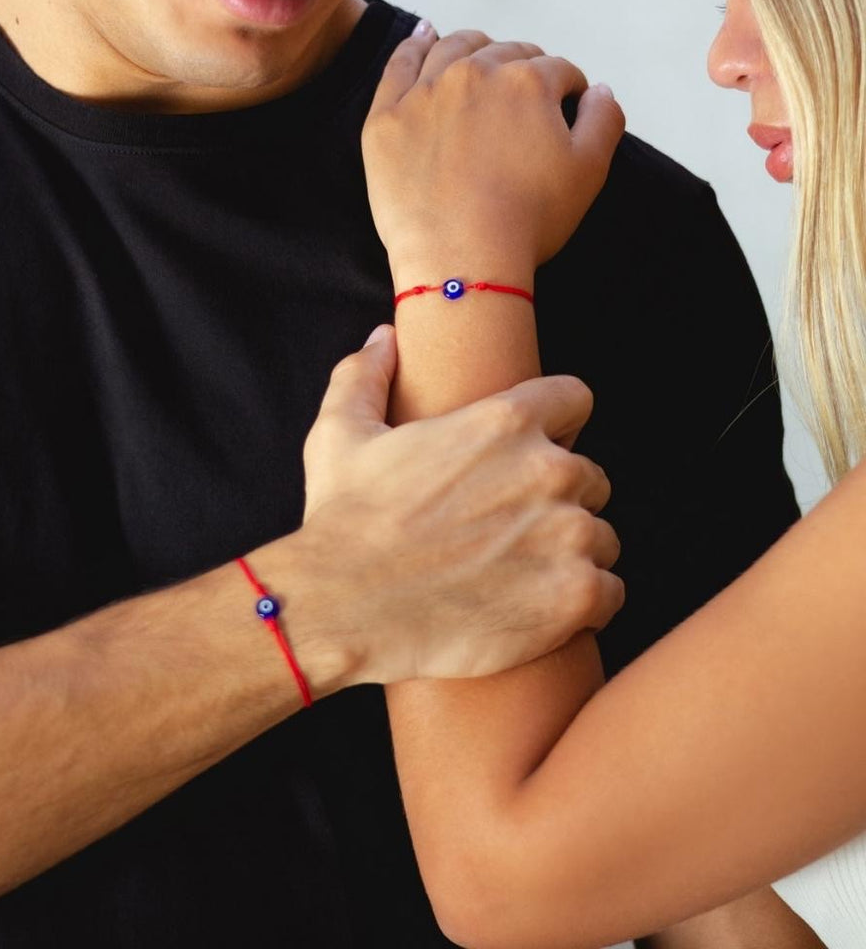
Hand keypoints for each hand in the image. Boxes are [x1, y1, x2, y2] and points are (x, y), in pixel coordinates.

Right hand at [295, 326, 623, 682]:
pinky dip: (583, 605)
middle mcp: (548, 470)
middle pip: (590, 477)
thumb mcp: (339, 434)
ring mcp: (568, 535)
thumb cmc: (343, 521)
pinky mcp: (575, 596)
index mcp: (504, 422)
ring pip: (600, 538)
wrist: (341, 608)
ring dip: (570, 554)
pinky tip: (537, 610)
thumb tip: (383, 339)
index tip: (532, 455)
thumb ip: (366, 376)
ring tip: (517, 576)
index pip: (575, 401)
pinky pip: (610, 593)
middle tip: (509, 531)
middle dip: (557, 500)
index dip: (556, 426)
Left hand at [362, 26, 625, 284]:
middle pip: (505, 55)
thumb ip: (604, 120)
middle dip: (521, 71)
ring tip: (478, 58)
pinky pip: (399, 66)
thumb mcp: (588, 172)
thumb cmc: (527, 222)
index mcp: (528, 81)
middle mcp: (475, 73)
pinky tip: (423, 37)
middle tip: (520, 101)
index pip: (558, 72)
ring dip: (473, 48)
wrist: (461, 261)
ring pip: (454, 49)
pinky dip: (413, 46)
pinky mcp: (387, 119)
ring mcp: (425, 93)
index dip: (567, 92)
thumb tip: (600, 91)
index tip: (563, 112)